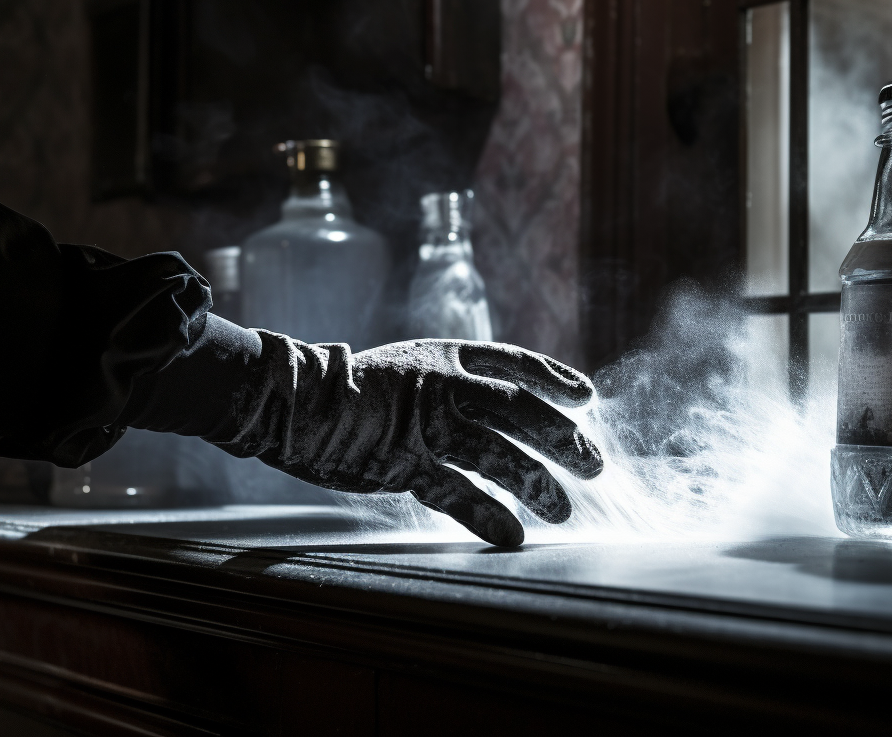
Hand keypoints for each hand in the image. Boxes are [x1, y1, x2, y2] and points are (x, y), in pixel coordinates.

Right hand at [218, 335, 603, 545]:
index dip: (555, 379)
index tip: (587, 398)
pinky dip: (487, 515)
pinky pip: (454, 492)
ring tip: (563, 510)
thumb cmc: (354, 389)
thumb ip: (454, 381)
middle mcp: (442, 385)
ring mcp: (423, 424)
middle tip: (594, 466)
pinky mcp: (401, 462)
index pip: (516, 364)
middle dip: (563, 439)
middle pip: (520, 410)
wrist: (296, 401)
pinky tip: (513, 534)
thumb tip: (505, 403)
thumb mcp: (411, 367)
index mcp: (447, 357)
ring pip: (496, 452)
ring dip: (535, 482)